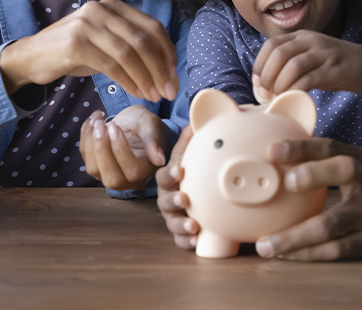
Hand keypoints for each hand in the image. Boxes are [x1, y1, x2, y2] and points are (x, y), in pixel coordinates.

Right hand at [0, 0, 177, 100]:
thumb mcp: (105, 44)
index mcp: (113, 6)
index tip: (173, 75)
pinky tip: (136, 93)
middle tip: (169, 91)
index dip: (167, 52)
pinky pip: (112, 65)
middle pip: (144, 39)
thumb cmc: (73, 53)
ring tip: (154, 96)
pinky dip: (128, 81)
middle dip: (161, 68)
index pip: (152, 27)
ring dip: (146, 77)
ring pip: (130, 52)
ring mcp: (87, 24)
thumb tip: (166, 70)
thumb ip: (132, 48)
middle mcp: (101, 9)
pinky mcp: (76, 43)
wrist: (30, 57)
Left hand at [78, 105, 165, 190]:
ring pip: (93, 169)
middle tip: (101, 125)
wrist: (132, 122)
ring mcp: (109, 174)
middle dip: (102, 150)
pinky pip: (85, 156)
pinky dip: (85, 136)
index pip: (133, 171)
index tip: (115, 126)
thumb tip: (159, 159)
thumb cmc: (144, 124)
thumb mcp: (151, 125)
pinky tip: (94, 120)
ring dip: (91, 142)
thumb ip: (154, 140)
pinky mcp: (95, 166)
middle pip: (112, 179)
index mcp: (146, 170)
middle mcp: (128, 179)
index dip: (121, 150)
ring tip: (97, 120)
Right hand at [155, 126, 199, 250]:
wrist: (189, 182)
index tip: (180, 170)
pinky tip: (197, 242)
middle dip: (174, 200)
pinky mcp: (182, 231)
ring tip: (194, 226)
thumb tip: (196, 118)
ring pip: (172, 222)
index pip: (165, 175)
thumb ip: (191, 137)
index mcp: (169, 177)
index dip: (171, 173)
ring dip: (181, 224)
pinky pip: (180, 240)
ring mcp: (173, 215)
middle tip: (185, 199)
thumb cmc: (189, 165)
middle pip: (165, 201)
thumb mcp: (189, 150)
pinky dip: (187, 242)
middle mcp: (167, 197)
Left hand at [252, 31, 361, 112]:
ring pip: (292, 65)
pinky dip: (296, 91)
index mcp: (302, 36)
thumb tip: (263, 82)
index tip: (257, 83)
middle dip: (266, 76)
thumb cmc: (335, 66)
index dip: (259, 64)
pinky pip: (309, 79)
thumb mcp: (311, 56)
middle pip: (278, 54)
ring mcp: (324, 54)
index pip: (271, 45)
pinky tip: (293, 99)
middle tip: (265, 94)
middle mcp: (311, 41)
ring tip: (277, 97)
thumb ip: (290, 62)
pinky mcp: (335, 69)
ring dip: (279, 84)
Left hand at [254, 138, 361, 260]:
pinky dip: (311, 255)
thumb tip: (282, 161)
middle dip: (310, 177)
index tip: (274, 149)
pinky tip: (289, 257)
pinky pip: (339, 250)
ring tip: (266, 245)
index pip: (330, 147)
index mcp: (361, 159)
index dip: (303, 146)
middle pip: (341, 173)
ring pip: (332, 224)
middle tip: (282, 184)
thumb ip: (330, 160)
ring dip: (295, 237)